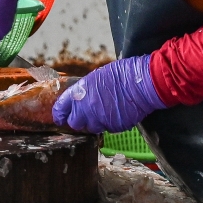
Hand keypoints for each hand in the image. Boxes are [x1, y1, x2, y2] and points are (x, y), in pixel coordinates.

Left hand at [51, 55, 165, 133]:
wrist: (142, 82)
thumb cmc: (123, 74)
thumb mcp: (97, 77)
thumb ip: (86, 91)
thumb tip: (82, 99)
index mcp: (80, 92)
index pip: (61, 108)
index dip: (60, 114)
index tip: (60, 117)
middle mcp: (86, 108)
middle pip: (75, 123)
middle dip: (80, 120)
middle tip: (87, 115)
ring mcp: (100, 119)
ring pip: (93, 128)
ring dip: (97, 122)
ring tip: (107, 110)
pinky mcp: (113, 127)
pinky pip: (109, 128)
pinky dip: (111, 123)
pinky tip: (119, 112)